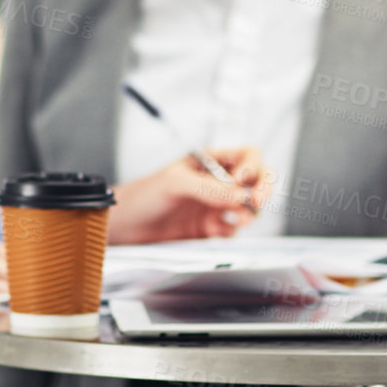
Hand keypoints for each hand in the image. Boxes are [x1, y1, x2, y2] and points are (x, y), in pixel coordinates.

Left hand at [109, 147, 268, 244]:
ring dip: (250, 212)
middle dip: (262, 189)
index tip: (242, 182)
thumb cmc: (142, 195)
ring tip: (240, 220)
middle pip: (256, 180)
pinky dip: (235, 230)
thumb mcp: (174, 183)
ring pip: (248, 206)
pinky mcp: (210, 228)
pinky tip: (223, 230)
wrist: (124, 226)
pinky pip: (234, 228)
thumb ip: (207, 187)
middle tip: (256, 202)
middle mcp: (217, 182)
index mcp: (211, 162)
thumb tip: (238, 194)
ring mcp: (215, 205)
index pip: (247, 156)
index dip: (252, 167)